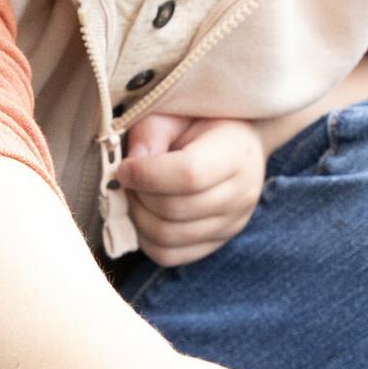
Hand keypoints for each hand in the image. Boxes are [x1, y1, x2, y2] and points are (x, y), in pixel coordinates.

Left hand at [116, 113, 267, 266]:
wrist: (237, 142)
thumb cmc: (202, 121)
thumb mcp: (177, 112)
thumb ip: (152, 132)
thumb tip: (132, 166)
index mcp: (237, 153)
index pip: (189, 175)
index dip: (147, 174)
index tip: (125, 166)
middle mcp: (242, 194)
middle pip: (175, 210)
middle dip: (139, 196)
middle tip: (126, 180)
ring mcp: (232, 224)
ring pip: (169, 238)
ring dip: (138, 218)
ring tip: (136, 195)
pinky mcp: (217, 243)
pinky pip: (171, 256)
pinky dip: (146, 240)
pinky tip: (144, 215)